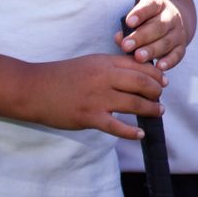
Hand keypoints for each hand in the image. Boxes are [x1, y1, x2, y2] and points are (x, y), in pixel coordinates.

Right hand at [24, 53, 164, 139]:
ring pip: (134, 104)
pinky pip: (116, 126)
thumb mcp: (91, 62)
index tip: (163, 82)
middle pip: (142, 83)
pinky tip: (140, 134)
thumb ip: (113, 66)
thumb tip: (137, 73)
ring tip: (158, 112)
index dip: (156, 75)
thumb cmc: (63, 75)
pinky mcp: (88, 117)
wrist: (34, 88)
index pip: (140, 66)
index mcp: (106, 62)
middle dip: (156, 91)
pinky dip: (131, 132)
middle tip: (160, 98)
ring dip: (150, 109)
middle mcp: (104, 78)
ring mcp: (97, 98)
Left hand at [116, 0, 187, 70]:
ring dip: (152, 50)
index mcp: (159, 4)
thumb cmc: (147, 19)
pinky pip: (177, 55)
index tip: (128, 22)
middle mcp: (171, 16)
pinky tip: (158, 67)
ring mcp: (178, 32)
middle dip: (141, 37)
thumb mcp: (138, 15)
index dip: (140, 13)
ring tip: (138, 57)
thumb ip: (128, 26)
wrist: (171, 21)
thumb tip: (118, 38)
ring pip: (166, 42)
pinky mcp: (181, 46)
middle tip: (126, 45)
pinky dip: (169, 61)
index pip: (151, 5)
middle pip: (158, 26)